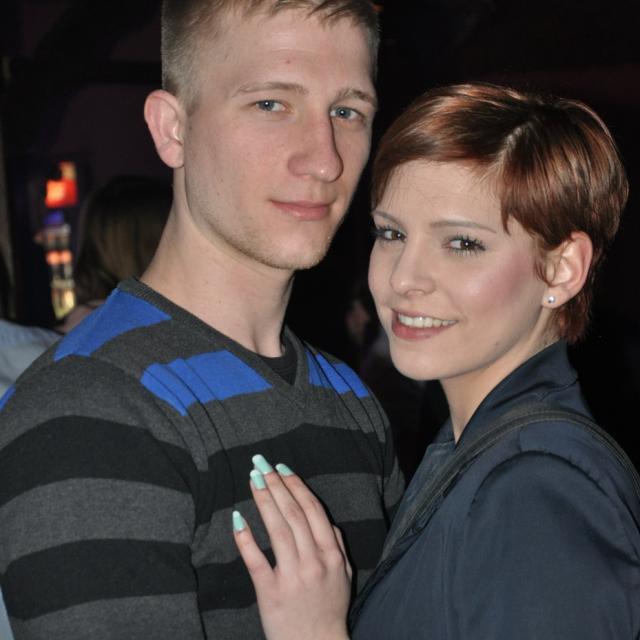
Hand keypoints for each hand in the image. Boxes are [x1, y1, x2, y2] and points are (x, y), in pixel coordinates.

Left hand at [233, 455, 350, 639]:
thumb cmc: (330, 609)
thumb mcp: (344, 574)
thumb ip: (338, 544)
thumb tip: (326, 519)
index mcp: (331, 554)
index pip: (312, 510)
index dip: (296, 485)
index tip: (282, 467)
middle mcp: (313, 561)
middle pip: (293, 514)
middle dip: (276, 484)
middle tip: (261, 463)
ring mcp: (292, 577)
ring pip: (277, 530)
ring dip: (264, 500)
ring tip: (253, 479)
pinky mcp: (270, 593)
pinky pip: (256, 562)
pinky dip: (246, 539)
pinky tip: (237, 519)